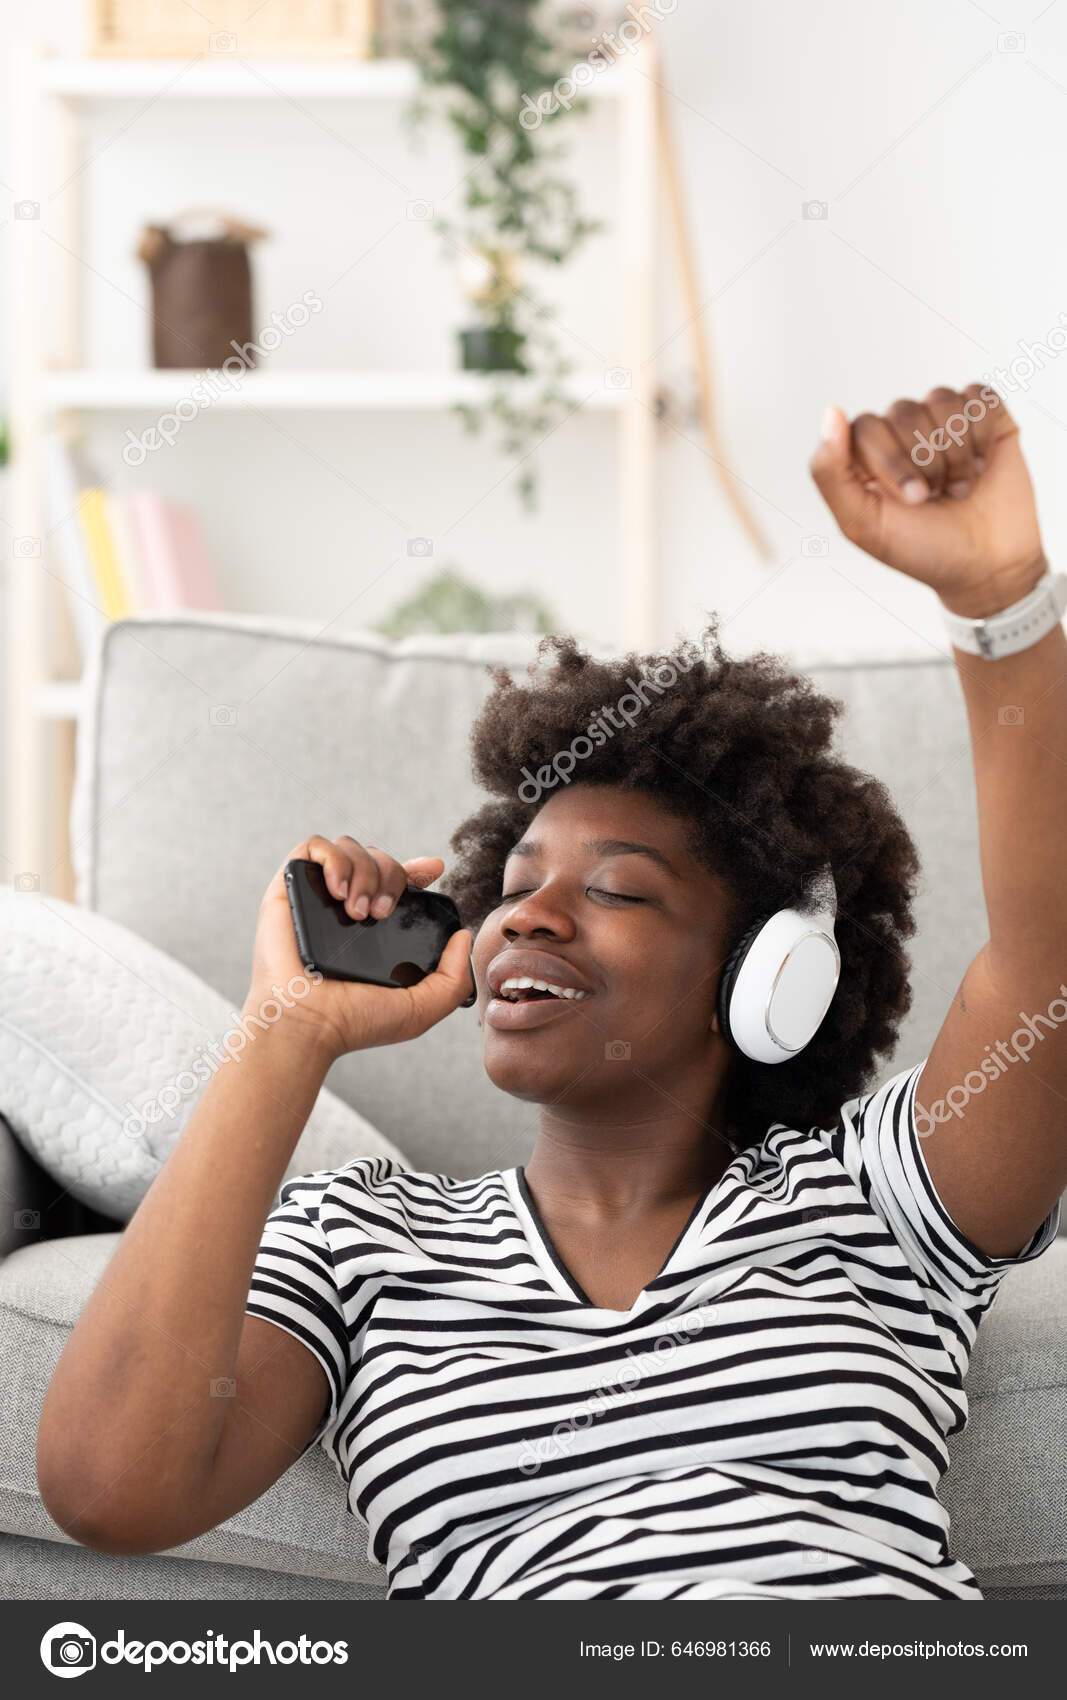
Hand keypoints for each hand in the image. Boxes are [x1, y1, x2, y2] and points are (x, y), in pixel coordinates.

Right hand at [246, 834, 473, 1062]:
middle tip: (382, 913)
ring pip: (351, 847)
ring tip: (357, 912)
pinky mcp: (289, 887)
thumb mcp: (422, 1007)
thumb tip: (462, 934)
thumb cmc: (356, 1022)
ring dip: (364, 872)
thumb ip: (454, 976)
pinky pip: (314, 846)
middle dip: (391, 876)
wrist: (308, 1023)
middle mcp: (348, 907)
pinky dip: (332, 859)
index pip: (400, 882)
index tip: (433, 870)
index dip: (418, 869)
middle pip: (380, 858)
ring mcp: (318, 896)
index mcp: (377, 929)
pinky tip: (337, 890)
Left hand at [810, 383, 1046, 616]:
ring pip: (941, 400)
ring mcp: (943, 421)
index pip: (865, 426)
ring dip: (956, 453)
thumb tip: (831, 412)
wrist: (987, 566)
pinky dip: (982, 434)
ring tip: (960, 488)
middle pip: (903, 412)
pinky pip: (978, 396)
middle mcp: (902, 432)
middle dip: (925, 462)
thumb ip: (830, 472)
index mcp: (867, 456)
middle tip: (935, 497)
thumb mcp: (863, 523)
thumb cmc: (922, 548)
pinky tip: (981, 466)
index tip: (913, 500)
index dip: (890, 460)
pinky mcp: (984, 416)